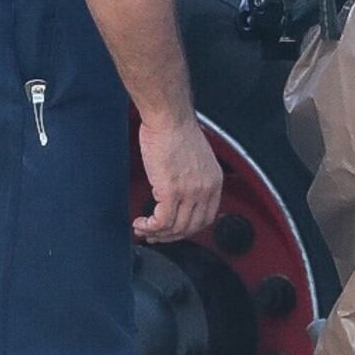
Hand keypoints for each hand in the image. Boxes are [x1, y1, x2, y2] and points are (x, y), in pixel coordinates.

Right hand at [134, 114, 223, 244]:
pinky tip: (140, 222)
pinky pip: (162, 221)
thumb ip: (193, 178)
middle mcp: (206, 189)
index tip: (175, 231)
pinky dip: (149, 226)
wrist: (168, 118)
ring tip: (143, 229)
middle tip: (155, 235)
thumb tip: (181, 195)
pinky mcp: (171, 191)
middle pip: (191, 227)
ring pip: (176, 228)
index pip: (206, 218)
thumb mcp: (196, 159)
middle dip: (171, 236)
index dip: (189, 229)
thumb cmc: (176, 130)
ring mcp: (190, 192)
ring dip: (157, 233)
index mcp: (214, 181)